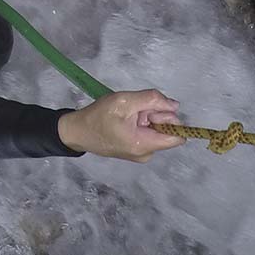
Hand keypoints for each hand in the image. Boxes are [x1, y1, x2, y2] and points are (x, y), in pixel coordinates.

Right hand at [58, 89, 187, 161]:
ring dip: (147, 118)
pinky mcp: (135, 151)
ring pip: (157, 131)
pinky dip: (141, 124)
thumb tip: (174, 106)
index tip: (152, 111)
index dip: (171, 119)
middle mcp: (146, 154)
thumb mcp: (124, 101)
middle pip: (167, 131)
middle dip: (155, 115)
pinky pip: (147, 134)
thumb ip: (152, 100)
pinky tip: (125, 120)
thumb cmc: (98, 116)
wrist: (76, 132)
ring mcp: (140, 154)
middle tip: (134, 109)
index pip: (178, 137)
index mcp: (144, 145)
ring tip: (127, 115)